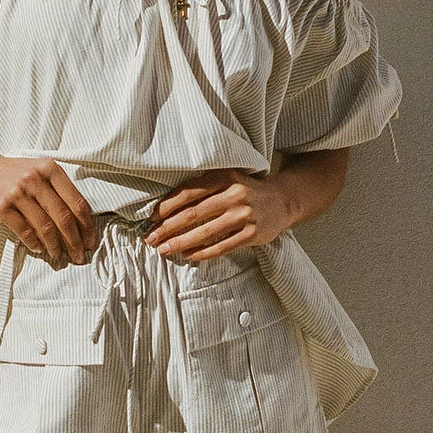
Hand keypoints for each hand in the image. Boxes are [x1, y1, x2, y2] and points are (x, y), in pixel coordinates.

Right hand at [0, 151, 96, 267]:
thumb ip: (56, 188)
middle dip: (75, 241)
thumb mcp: (37, 170)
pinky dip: (34, 243)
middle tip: (79, 256)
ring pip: (45, 226)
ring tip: (58, 256)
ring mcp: (17, 192)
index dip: (87, 226)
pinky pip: (24, 231)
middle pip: (64, 217)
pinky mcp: (1, 206)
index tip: (91, 241)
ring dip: (55, 246)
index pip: (77, 201)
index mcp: (50, 169)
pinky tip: (39, 249)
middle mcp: (35, 179)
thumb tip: (78, 222)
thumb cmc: (10, 172)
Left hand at [143, 168, 292, 261]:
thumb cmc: (244, 191)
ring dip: (181, 242)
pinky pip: (222, 246)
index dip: (167, 206)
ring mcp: (245, 215)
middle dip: (168, 227)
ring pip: (206, 232)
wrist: (282, 201)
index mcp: (224, 177)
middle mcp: (235, 194)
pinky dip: (203, 252)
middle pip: (194, 213)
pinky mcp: (253, 234)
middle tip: (151, 238)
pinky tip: (188, 255)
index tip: (151, 218)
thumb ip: (202, 187)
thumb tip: (165, 206)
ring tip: (164, 250)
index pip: (189, 192)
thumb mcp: (226, 179)